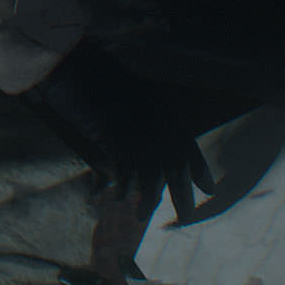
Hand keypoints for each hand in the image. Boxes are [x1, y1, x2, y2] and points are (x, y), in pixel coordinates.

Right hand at [22, 37, 217, 223]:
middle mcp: (157, 125)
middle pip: (176, 170)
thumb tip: (147, 137)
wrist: (74, 65)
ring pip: (152, 179)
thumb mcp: (129, 93)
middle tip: (188, 218)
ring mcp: (137, 135)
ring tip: (141, 216)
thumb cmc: (96, 73)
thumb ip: (142, 113)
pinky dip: (120, 188)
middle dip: (183, 197)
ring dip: (147, 202)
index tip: (210, 190)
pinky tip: (113, 196)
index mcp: (164, 111)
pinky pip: (125, 175)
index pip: (189, 148)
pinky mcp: (115, 143)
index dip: (199, 170)